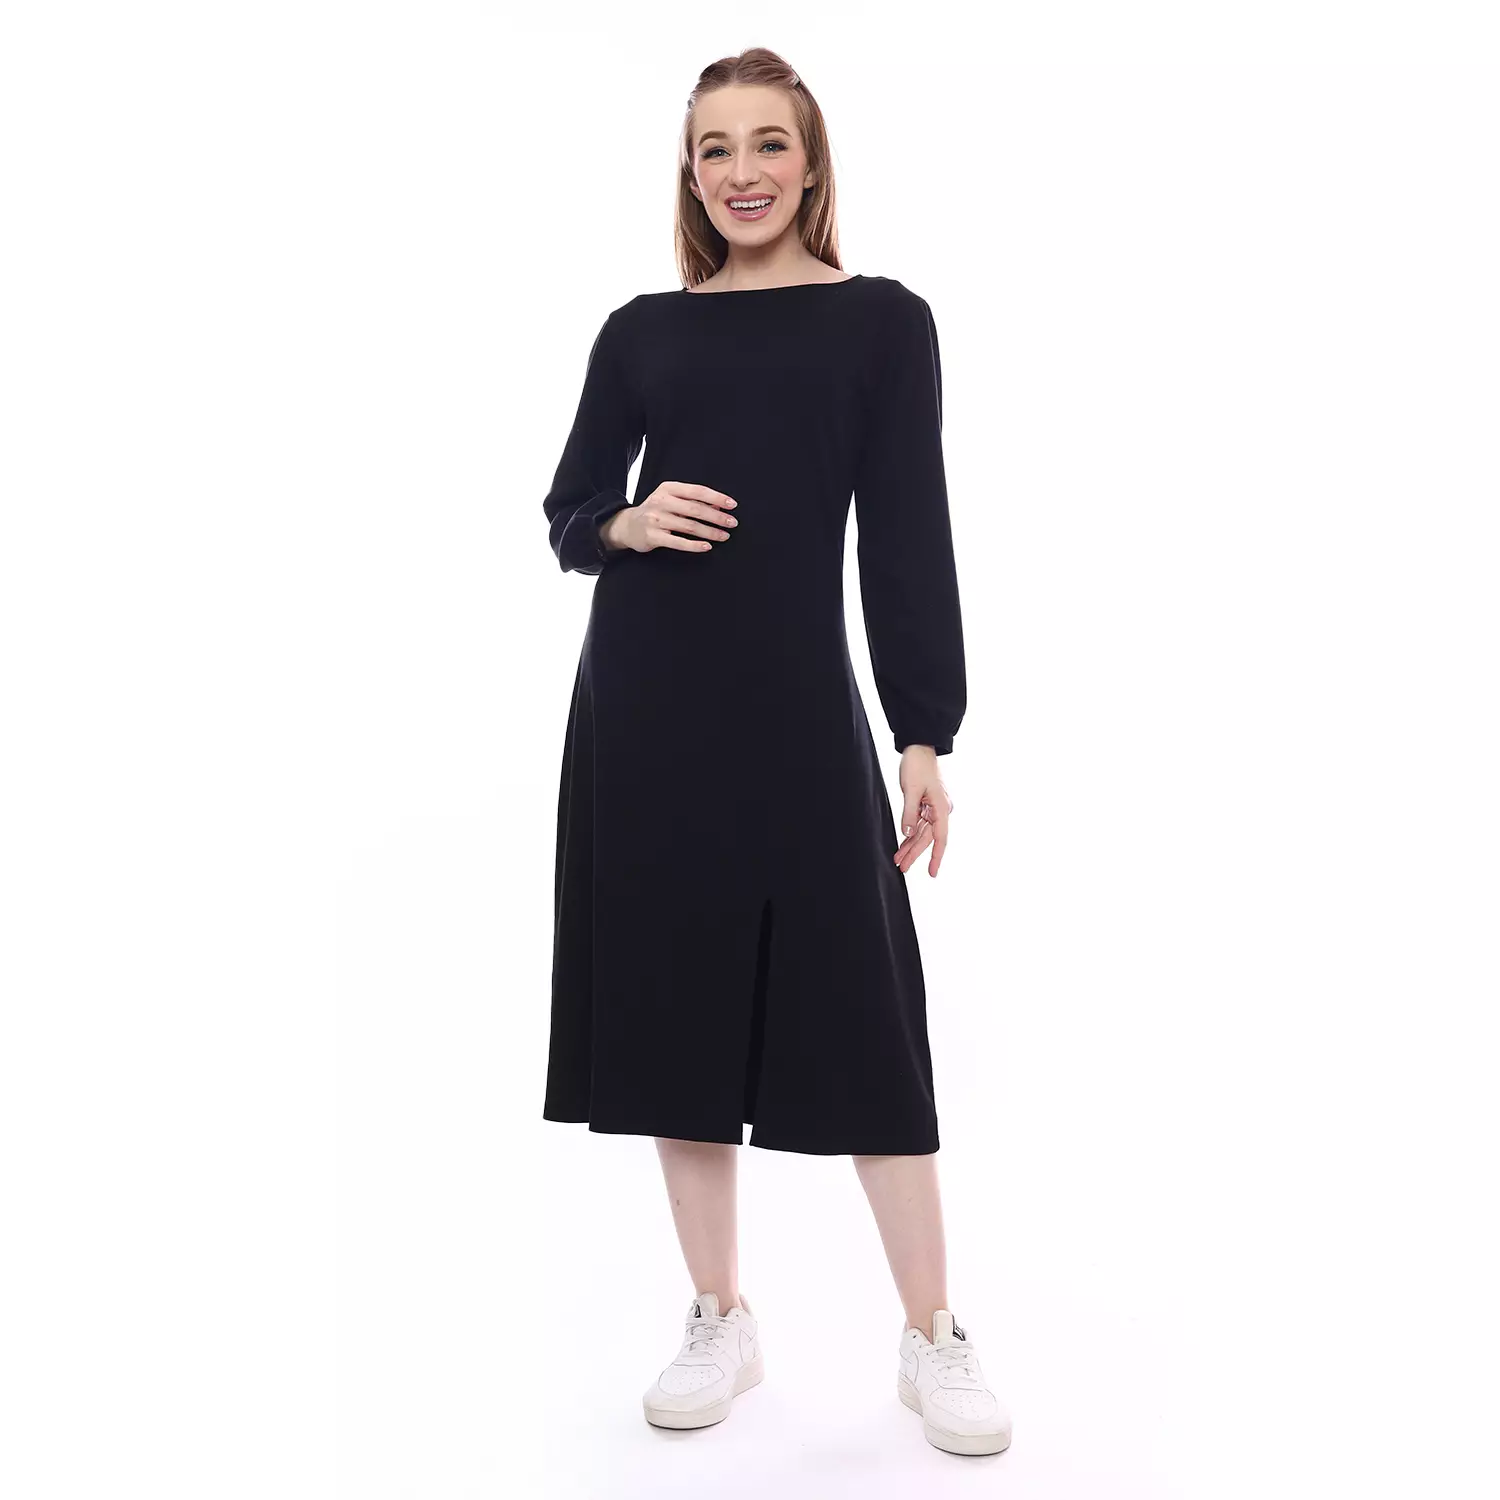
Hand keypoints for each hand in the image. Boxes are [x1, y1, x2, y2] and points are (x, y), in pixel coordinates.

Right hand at [601, 482, 737, 554]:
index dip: (717, 498)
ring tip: (724, 536)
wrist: (627, 526)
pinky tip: (707, 547)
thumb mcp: (671, 500)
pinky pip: (678, 542)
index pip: (697, 491)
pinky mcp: (653, 536)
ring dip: (710, 532)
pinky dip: (694, 546)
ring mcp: (656, 519)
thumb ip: (693, 501)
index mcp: (668, 489)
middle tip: (732, 523)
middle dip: (717, 517)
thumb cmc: (655, 511)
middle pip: (695, 509)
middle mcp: (661, 501)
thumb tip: (719, 504)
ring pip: (689, 526)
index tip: (732, 505)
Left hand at [893, 749, 952, 876]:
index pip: (940, 838)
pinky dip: (909, 834)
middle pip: (928, 838)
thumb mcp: (911, 790)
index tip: (932, 872)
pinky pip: (918, 824)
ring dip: (910, 846)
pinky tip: (902, 845)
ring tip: (898, 860)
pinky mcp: (926, 805)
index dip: (936, 857)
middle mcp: (941, 810)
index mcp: (942, 807)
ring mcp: (934, 808)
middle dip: (915, 853)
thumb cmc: (918, 765)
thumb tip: (907, 834)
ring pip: (922, 833)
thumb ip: (909, 813)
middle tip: (902, 868)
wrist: (918, 748)